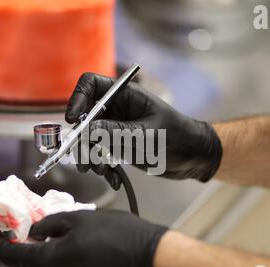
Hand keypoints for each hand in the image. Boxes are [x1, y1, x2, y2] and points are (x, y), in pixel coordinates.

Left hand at [0, 210, 167, 266]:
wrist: (147, 258)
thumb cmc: (114, 234)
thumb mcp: (78, 219)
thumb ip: (50, 224)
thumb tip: (34, 231)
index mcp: (48, 263)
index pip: (10, 255)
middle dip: (14, 249)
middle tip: (16, 229)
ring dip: (34, 255)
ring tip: (39, 234)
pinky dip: (50, 261)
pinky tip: (60, 245)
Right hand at [66, 73, 221, 188]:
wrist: (196, 157)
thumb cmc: (178, 137)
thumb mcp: (146, 135)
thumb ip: (115, 132)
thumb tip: (85, 132)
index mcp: (125, 95)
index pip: (90, 85)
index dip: (77, 98)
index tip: (73, 120)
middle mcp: (117, 109)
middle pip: (86, 117)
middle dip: (83, 140)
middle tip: (86, 160)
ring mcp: (117, 128)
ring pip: (91, 139)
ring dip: (92, 157)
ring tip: (103, 171)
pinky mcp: (119, 145)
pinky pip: (102, 154)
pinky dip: (104, 167)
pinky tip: (114, 179)